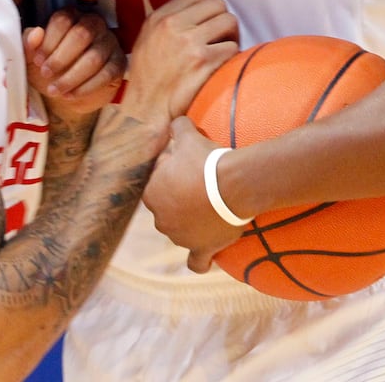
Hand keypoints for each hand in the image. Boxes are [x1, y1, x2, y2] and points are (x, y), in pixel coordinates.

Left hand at [24, 8, 124, 118]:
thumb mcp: (32, 56)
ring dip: (71, 77)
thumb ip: (29, 43)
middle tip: (45, 74)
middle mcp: (94, 24)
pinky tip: (70, 95)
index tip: (37, 60)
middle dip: (61, 58)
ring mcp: (110, 42)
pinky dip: (86, 87)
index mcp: (72, 16)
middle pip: (82, 34)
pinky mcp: (119, 63)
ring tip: (55, 90)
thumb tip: (36, 33)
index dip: (49, 41)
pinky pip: (106, 74)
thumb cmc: (49, 68)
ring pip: (95, 57)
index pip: (63, 20)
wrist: (66, 92)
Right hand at [119, 0, 238, 138]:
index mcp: (160, 18)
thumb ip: (166, 20)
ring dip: (230, 35)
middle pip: (217, 4)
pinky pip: (232, 48)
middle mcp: (174, 25)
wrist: (146, 110)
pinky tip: (221, 65)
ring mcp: (191, 43)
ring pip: (229, 21)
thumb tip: (193, 9)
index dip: (207, 6)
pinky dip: (231, 56)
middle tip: (220, 35)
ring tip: (223, 48)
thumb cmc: (147, 78)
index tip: (207, 20)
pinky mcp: (205, 62)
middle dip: (222, 19)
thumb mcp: (146, 39)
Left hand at [144, 116, 246, 272]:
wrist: (232, 185)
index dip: (171, 174)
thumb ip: (177, 127)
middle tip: (201, 183)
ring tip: (210, 207)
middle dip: (179, 198)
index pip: (157, 184)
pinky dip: (200, 260)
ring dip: (190, 222)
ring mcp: (180, 237)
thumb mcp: (188, 137)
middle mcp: (161, 220)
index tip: (189, 166)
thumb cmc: (206, 161)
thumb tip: (175, 121)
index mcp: (152, 194)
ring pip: (181, 231)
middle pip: (168, 208)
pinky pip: (197, 262)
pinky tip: (204, 258)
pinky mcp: (201, 249)